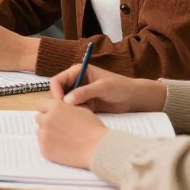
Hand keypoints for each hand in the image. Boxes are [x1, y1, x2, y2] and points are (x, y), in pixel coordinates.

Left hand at [36, 99, 107, 168]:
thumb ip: (65, 107)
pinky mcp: (45, 149)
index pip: (41, 105)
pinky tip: (62, 147)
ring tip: (63, 138)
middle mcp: (47, 119)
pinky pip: (42, 145)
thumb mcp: (80, 109)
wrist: (97, 149)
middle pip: (38, 118)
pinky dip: (50, 146)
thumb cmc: (93, 129)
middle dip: (46, 121)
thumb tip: (59, 107)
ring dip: (47, 133)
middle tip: (59, 127)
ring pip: (39, 132)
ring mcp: (45, 135)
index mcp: (55, 107)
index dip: (47, 109)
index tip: (52, 114)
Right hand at [48, 64, 167, 112]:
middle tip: (67, 113)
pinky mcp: (85, 104)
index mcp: (77, 71)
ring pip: (65, 103)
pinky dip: (75, 114)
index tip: (61, 104)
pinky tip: (83, 118)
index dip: (56, 92)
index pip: (57, 80)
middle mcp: (76, 81)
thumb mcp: (103, 87)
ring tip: (78, 115)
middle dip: (61, 102)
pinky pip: (74, 110)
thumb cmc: (120, 87)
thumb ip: (85, 92)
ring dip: (69, 109)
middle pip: (59, 92)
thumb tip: (67, 100)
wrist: (133, 98)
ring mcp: (80, 94)